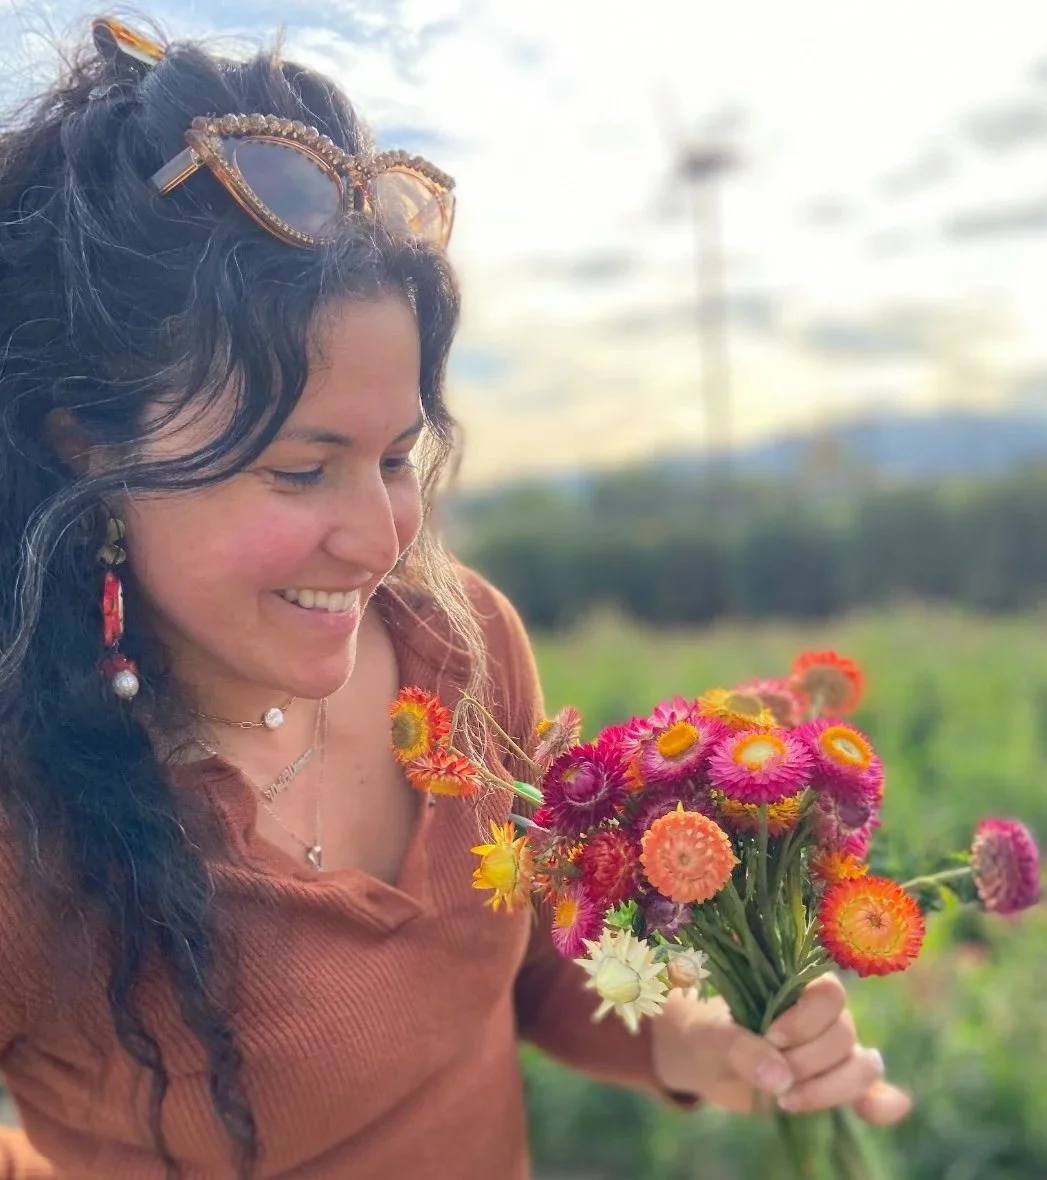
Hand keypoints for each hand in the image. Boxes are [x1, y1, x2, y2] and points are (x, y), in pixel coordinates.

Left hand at [651, 974, 910, 1123]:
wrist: (706, 1063)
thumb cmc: (708, 1036)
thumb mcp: (712, 1038)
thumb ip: (741, 1048)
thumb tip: (779, 1076)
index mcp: (796, 986)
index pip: (829, 994)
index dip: (805, 1021)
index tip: (771, 1037)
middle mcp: (823, 1016)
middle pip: (844, 1035)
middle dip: (808, 1063)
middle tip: (770, 1079)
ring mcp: (833, 1052)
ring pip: (861, 1066)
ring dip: (831, 1090)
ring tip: (786, 1102)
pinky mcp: (836, 1085)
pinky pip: (873, 1093)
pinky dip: (879, 1104)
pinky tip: (870, 1114)